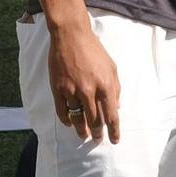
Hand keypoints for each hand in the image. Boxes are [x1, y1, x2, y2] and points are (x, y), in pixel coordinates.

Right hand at [47, 19, 121, 143]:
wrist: (71, 36)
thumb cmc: (94, 50)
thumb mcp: (112, 67)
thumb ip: (116, 88)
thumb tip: (117, 107)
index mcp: (105, 85)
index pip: (112, 116)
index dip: (114, 131)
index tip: (114, 140)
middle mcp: (89, 90)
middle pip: (94, 121)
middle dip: (97, 133)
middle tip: (97, 140)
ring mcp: (72, 90)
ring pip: (77, 118)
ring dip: (82, 130)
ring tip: (84, 135)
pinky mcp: (58, 88)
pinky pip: (62, 110)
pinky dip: (66, 120)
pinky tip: (70, 123)